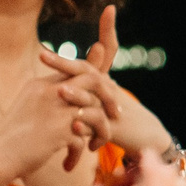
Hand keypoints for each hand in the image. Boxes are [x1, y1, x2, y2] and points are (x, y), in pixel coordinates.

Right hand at [0, 56, 110, 179]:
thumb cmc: (12, 139)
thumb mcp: (32, 112)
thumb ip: (54, 102)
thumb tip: (79, 108)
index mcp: (41, 84)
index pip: (79, 70)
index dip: (98, 82)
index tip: (107, 99)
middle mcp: (49, 92)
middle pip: (94, 81)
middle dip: (109, 98)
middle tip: (116, 116)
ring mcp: (54, 110)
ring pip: (96, 112)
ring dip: (101, 131)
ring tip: (94, 146)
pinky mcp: (58, 131)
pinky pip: (84, 139)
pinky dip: (79, 153)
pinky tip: (68, 165)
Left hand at [39, 7, 172, 156]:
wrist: (145, 134)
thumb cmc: (115, 115)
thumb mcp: (100, 99)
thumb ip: (82, 87)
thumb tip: (63, 77)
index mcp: (100, 83)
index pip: (81, 65)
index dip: (63, 58)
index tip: (41, 51)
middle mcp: (107, 91)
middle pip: (87, 73)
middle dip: (64, 63)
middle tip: (42, 56)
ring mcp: (111, 109)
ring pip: (92, 100)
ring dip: (77, 95)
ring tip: (60, 91)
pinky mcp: (116, 128)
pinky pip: (99, 128)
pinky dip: (86, 129)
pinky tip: (74, 127)